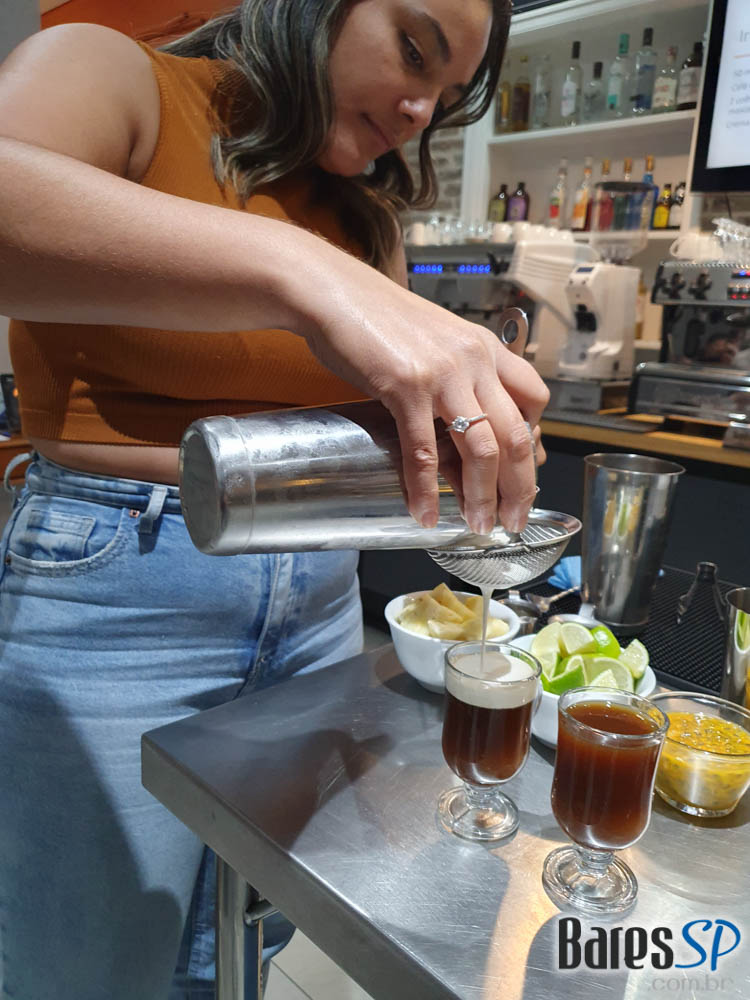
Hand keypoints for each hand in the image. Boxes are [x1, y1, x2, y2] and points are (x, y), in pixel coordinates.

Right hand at [303, 259, 548, 535]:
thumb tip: (464, 426)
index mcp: (485, 348)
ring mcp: (442, 374)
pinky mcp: (405, 387)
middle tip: (513, 519)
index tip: (525, 475)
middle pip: (516, 436)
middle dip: (519, 487)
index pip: (533, 400)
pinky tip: (425, 512)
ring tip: (478, 525)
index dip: (534, 444)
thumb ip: (458, 378)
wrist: (334, 292)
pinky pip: (423, 450)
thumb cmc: (377, 318)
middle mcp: (474, 360)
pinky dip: (426, 489)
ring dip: (481, 497)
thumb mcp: (435, 342)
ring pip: (480, 449)